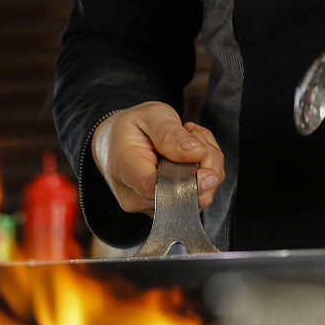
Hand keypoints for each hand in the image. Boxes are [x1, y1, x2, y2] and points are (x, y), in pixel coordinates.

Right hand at [91, 102, 224, 215]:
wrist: (115, 143)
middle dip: (206, 166)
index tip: (209, 173)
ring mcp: (150, 207)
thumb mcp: (151, 115)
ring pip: (196, 198)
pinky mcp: (165, 209)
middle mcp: (135, 196)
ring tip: (191, 144)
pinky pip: (196, 198)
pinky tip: (192, 159)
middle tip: (197, 137)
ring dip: (207, 169)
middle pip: (183, 196)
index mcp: (125, 168)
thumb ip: (171, 134)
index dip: (189, 183)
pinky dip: (203, 177)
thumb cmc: (131, 128)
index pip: (157, 188)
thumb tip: (196, 153)